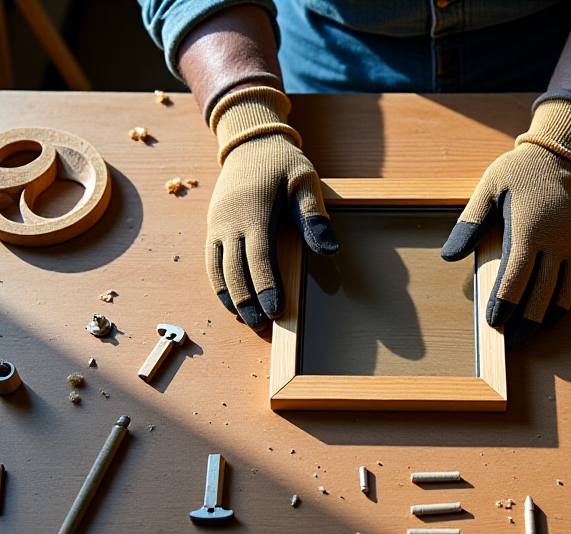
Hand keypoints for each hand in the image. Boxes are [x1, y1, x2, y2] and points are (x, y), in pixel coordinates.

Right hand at [206, 86, 337, 330]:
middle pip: (234, 270)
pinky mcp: (213, 226)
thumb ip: (313, 216)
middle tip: (261, 325)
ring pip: (218, 269)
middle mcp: (230, 221)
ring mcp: (217, 224)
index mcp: (255, 211)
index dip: (266, 288)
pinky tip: (231, 300)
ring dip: (230, 297)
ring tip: (245, 320)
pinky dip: (219, 283)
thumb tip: (328, 250)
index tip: (276, 312)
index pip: (259, 258)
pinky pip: (211, 260)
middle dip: (247, 301)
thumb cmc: (282, 162)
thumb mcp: (305, 180)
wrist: (249, 141)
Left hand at [441, 98, 570, 347]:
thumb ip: (469, 224)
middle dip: (526, 321)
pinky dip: (563, 303)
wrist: (560, 158)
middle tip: (512, 342)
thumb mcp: (487, 189)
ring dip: (547, 318)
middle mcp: (554, 242)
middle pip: (541, 292)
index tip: (493, 322)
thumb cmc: (518, 173)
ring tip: (532, 336)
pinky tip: (552, 317)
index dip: (504, 302)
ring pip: (562, 292)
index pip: (515, 276)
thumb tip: (448, 256)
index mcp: (528, 229)